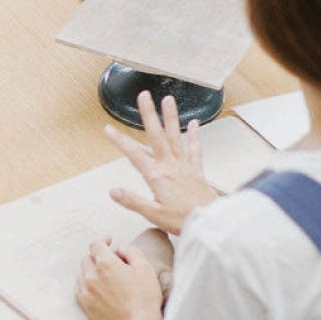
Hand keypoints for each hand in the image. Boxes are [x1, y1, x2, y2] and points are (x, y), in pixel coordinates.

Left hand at [75, 238, 161, 319]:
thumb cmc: (144, 297)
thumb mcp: (144, 267)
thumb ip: (130, 251)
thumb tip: (119, 248)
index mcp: (105, 263)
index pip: (95, 244)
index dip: (102, 239)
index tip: (109, 240)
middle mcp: (91, 275)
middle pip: (88, 258)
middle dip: (99, 257)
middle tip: (113, 263)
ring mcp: (86, 291)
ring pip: (82, 273)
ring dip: (92, 270)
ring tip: (107, 277)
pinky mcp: (85, 305)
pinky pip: (80, 288)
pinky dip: (87, 284)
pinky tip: (99, 288)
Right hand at [105, 90, 218, 233]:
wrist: (212, 224)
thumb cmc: (184, 221)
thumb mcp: (153, 215)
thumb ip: (133, 201)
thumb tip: (113, 191)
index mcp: (158, 177)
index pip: (134, 156)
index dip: (120, 141)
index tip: (108, 129)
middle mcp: (171, 167)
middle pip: (157, 136)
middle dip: (149, 115)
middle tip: (144, 95)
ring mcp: (184, 167)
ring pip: (175, 137)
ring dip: (171, 118)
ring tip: (168, 99)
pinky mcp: (197, 172)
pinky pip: (195, 150)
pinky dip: (194, 136)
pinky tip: (195, 124)